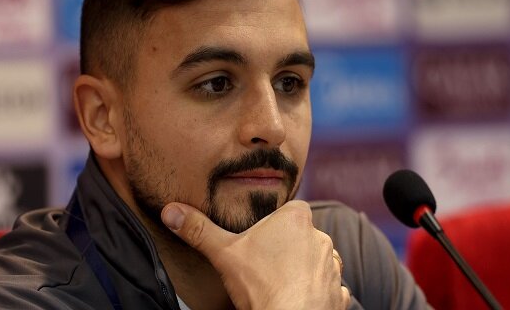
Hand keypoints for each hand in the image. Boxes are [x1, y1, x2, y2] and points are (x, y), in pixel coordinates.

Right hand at [161, 200, 349, 309]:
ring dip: (303, 269)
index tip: (259, 240)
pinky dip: (316, 292)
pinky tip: (298, 299)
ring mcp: (333, 266)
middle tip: (264, 264)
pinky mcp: (339, 292)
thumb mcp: (223, 252)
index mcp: (296, 218)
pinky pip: (328, 286)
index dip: (273, 224)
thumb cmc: (260, 285)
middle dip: (286, 247)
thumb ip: (198, 229)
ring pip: (316, 260)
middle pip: (301, 235)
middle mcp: (321, 237)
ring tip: (279, 282)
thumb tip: (170, 210)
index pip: (288, 210)